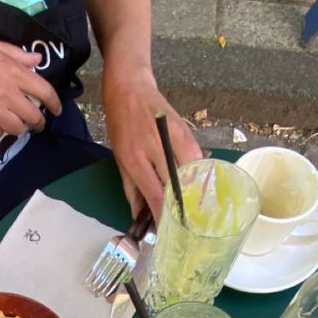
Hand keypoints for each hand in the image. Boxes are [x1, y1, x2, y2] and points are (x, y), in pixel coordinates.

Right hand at [0, 26, 61, 138]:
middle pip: (33, 116)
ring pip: (17, 129)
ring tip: (14, 123)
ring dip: (18, 127)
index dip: (54, 103)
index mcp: (12, 71)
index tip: (57, 110)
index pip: (44, 91)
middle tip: (37, 123)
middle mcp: (7, 94)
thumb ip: (15, 55)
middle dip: (38, 121)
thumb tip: (36, 62)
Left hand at [102, 67, 201, 217]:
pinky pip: (197, 158)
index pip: (155, 194)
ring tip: (194, 208)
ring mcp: (173, 137)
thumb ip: (131, 189)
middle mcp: (155, 147)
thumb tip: (139, 215)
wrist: (130, 86)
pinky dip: (198, 173)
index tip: (168, 231)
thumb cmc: (121, 124)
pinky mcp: (186, 129)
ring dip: (194, 192)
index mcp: (135, 157)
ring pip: (192, 173)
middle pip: (176, 186)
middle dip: (181, 208)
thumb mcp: (119, 158)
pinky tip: (197, 184)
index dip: (164, 216)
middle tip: (185, 224)